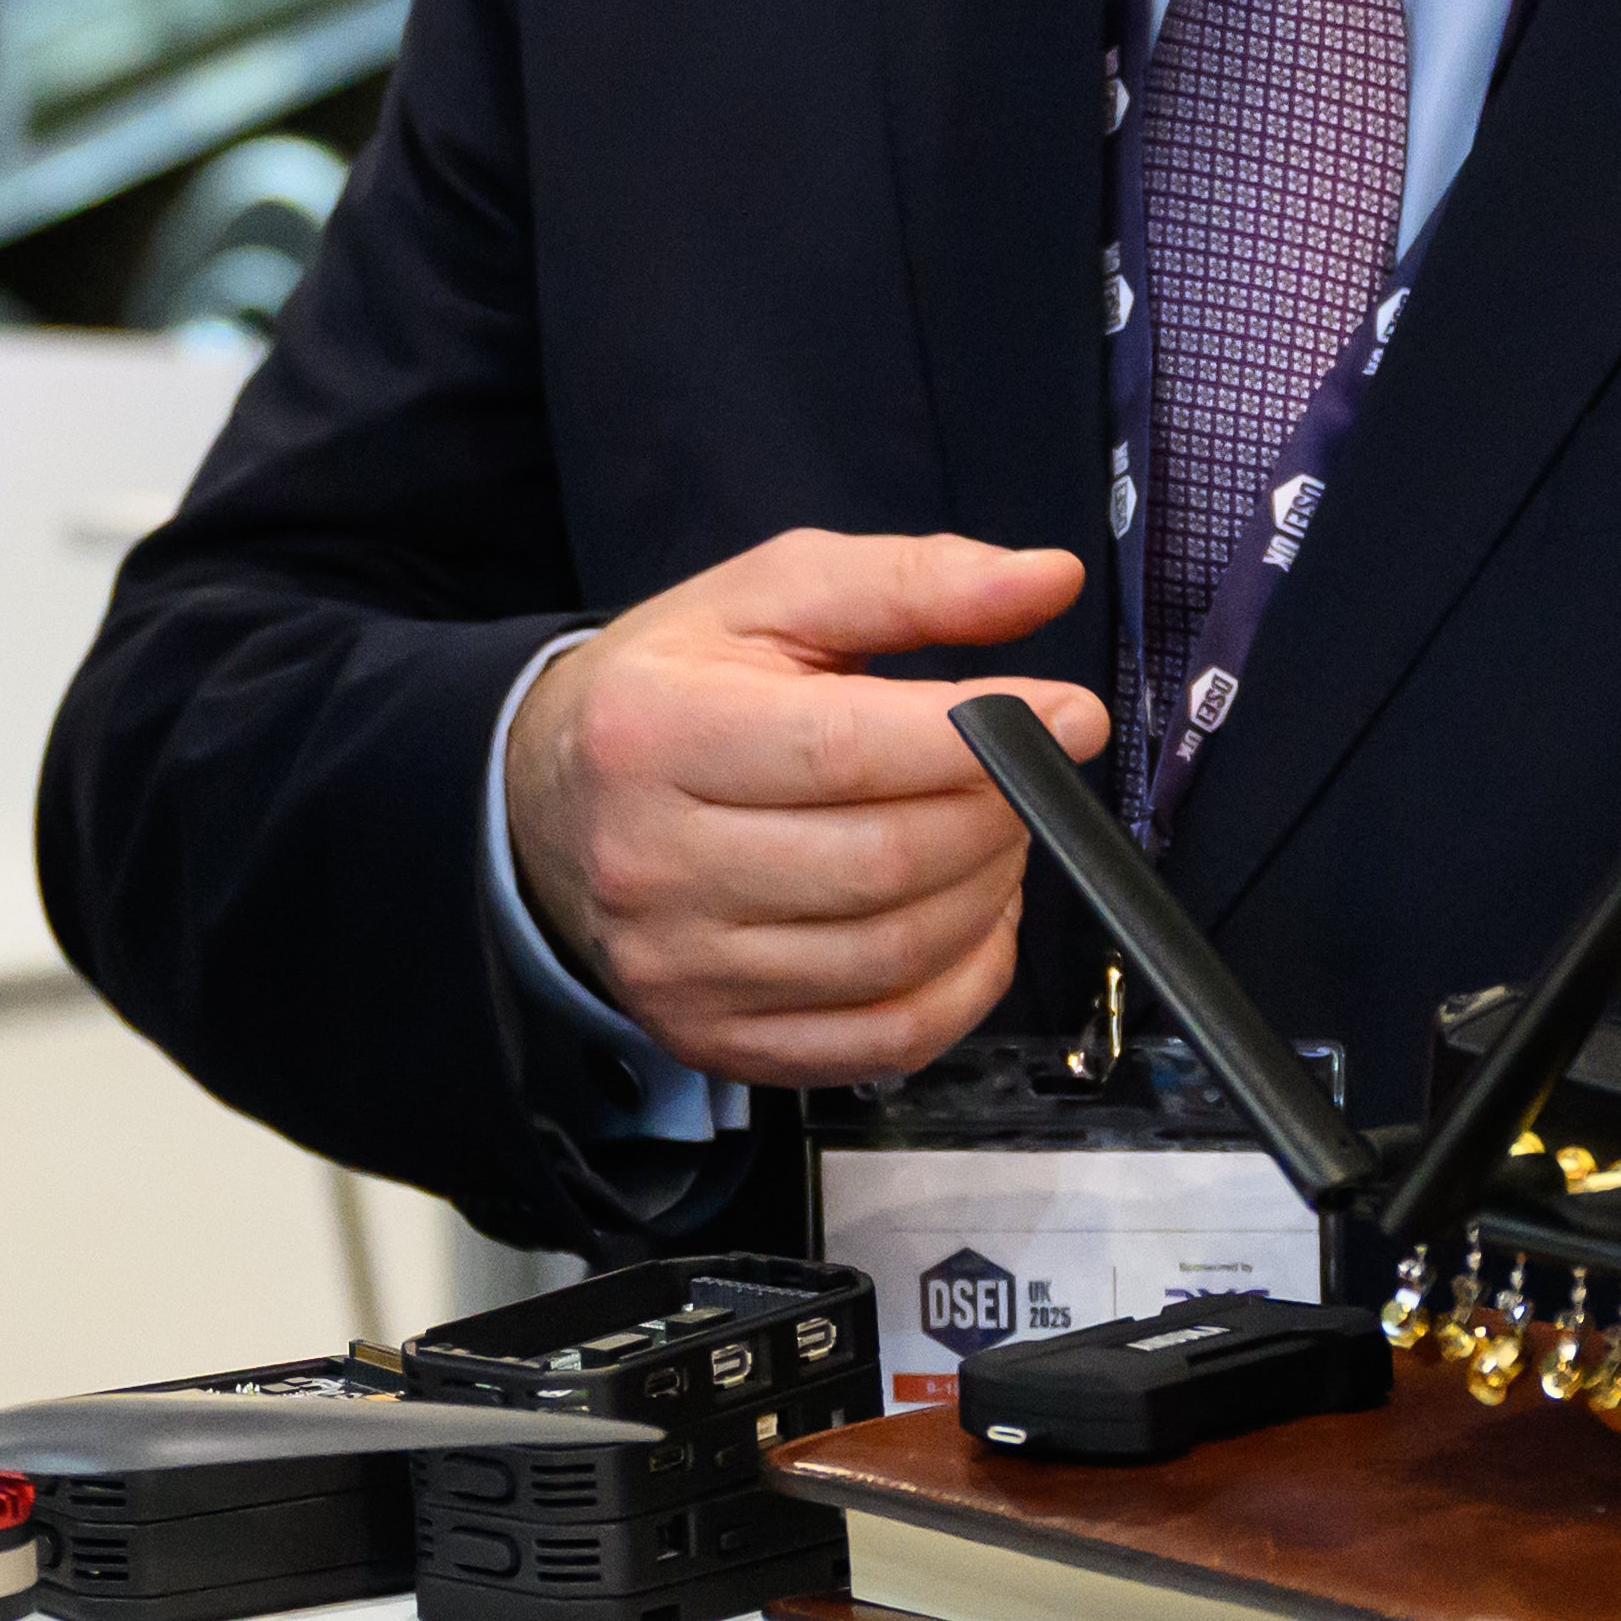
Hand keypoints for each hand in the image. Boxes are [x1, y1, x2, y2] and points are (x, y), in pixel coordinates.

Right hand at [495, 533, 1108, 1082]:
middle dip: (995, 816)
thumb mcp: (771, 599)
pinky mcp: (715, 1038)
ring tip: (989, 837)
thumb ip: (913, 581)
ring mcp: (681, 967)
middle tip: (1024, 776)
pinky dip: (965, 985)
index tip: (1071, 716)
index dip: (984, 735)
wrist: (549, 803)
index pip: (848, 748)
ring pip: (895, 955)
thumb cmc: (674, 690)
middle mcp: (653, 861)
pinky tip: (971, 922)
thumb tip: (1048, 581)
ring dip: (988, 896)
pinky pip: (885, 1039)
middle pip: (885, 861)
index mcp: (657, 731)